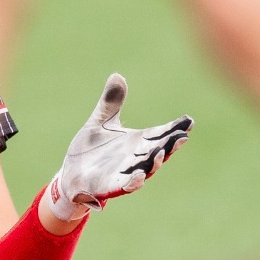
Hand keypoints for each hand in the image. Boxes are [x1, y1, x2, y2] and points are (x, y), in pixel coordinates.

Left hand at [47, 73, 189, 220]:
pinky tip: (139, 176)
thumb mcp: (100, 122)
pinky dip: (133, 181)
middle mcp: (135, 157)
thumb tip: (117, 75)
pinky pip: (126, 185)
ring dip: (154, 161)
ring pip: (146, 168)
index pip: (160, 133)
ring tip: (161, 152)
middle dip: (171, 144)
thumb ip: (110, 103)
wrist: (71, 173)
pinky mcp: (111, 184)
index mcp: (137, 141)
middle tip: (182, 136)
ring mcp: (125, 172)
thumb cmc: (91, 149)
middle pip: (158, 150)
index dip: (175, 128)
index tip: (188, 121)